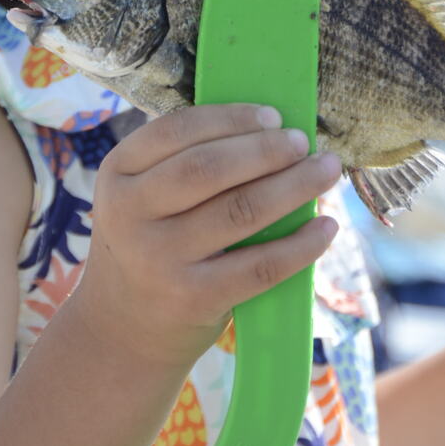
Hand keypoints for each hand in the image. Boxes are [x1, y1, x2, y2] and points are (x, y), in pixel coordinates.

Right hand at [69, 103, 340, 370]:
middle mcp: (131, 213)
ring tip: (326, 171)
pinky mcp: (193, 298)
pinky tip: (325, 228)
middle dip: (265, 149)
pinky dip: (300, 244)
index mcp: (118, 172)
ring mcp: (160, 259)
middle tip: (302, 142)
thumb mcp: (142, 197)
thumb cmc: (150, 243)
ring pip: (240, 211)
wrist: (123, 329)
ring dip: (294, 186)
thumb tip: (271, 130)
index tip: (273, 116)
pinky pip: (259, 265)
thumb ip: (185, 162)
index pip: (176, 130)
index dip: (229, 118)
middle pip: (209, 168)